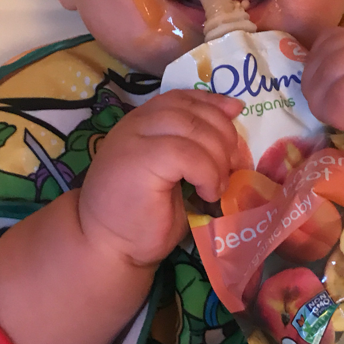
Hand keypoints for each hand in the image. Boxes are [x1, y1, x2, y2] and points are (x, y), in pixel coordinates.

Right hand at [77, 90, 243, 268]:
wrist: (108, 246)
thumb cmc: (144, 216)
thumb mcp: (175, 173)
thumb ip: (194, 145)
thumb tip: (231, 119)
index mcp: (141, 123)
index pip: (181, 97)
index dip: (212, 102)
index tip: (235, 114)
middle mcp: (136, 125)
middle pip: (191, 111)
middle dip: (223, 134)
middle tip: (232, 166)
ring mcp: (134, 140)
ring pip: (192, 129)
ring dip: (217, 157)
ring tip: (217, 186)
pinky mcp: (139, 161)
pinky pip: (187, 154)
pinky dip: (207, 173)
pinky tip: (207, 193)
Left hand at [300, 28, 343, 233]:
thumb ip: (338, 80)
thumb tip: (293, 77)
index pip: (329, 38)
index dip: (316, 65)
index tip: (323, 97)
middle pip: (326, 48)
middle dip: (314, 82)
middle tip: (329, 114)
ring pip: (330, 66)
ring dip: (323, 98)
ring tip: (340, 121)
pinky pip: (341, 91)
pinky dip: (337, 112)